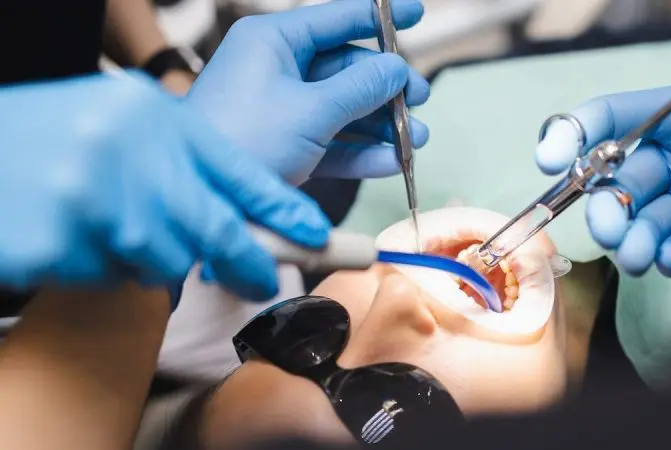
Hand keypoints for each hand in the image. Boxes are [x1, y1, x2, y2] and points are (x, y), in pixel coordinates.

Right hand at [0, 72, 330, 299]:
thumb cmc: (42, 136)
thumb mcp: (118, 120)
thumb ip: (178, 156)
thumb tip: (239, 211)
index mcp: (150, 116)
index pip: (240, 170)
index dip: (284, 209)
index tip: (317, 235)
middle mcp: (127, 153)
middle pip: (217, 229)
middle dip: (248, 262)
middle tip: (263, 281)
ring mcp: (90, 200)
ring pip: (165, 260)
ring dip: (151, 257)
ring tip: (109, 223)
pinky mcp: (57, 244)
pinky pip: (111, 276)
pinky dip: (102, 265)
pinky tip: (73, 233)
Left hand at [185, 0, 431, 185]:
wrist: (206, 199)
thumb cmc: (245, 140)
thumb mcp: (312, 110)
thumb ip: (361, 87)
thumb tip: (397, 69)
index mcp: (273, 42)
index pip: (336, 18)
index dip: (380, 17)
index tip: (416, 13)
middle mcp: (276, 69)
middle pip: (346, 68)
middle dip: (387, 88)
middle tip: (420, 99)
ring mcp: (281, 109)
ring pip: (343, 108)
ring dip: (382, 125)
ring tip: (416, 140)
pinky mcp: (284, 146)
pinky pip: (331, 141)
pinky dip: (361, 152)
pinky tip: (391, 162)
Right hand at [535, 10, 670, 279]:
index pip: (614, 118)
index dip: (573, 132)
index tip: (548, 157)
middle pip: (613, 177)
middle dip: (604, 204)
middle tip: (614, 228)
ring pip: (636, 219)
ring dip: (628, 238)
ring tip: (641, 255)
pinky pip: (667, 247)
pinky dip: (662, 256)